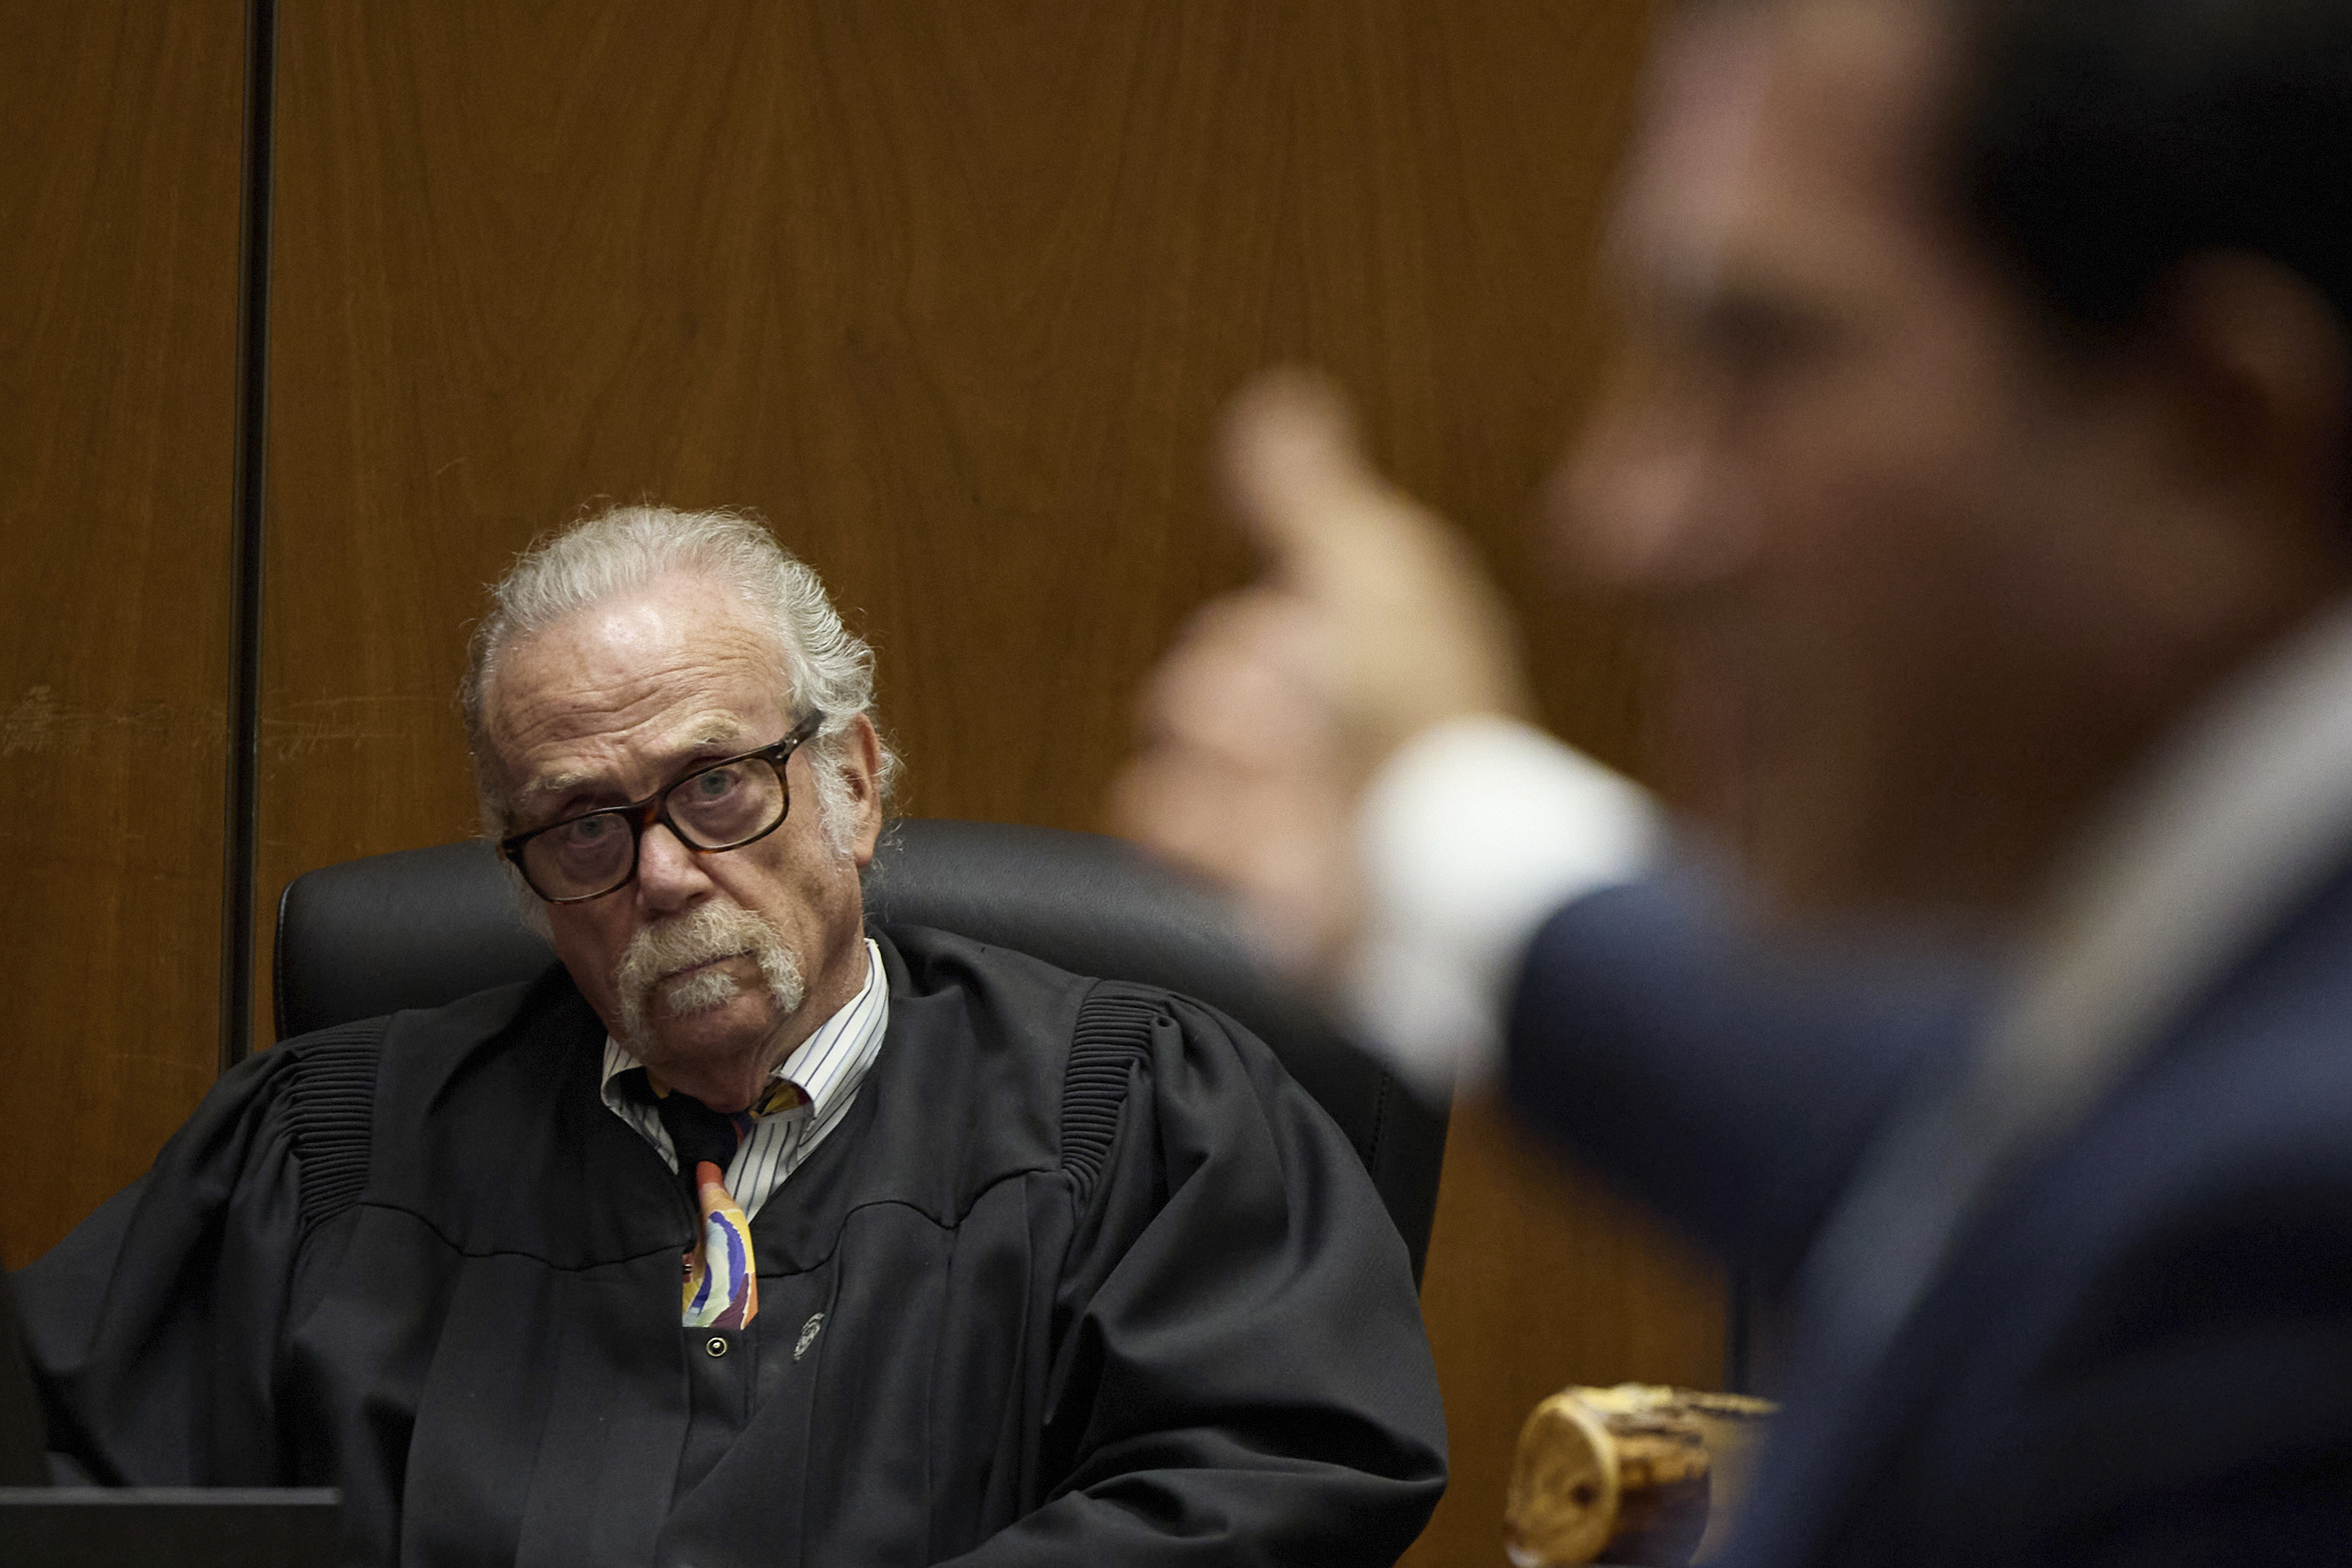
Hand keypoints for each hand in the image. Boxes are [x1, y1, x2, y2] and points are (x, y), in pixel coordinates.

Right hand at [1114, 370, 1532, 986]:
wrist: (1440, 855)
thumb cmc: (1425, 712)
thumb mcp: (1373, 565)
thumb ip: (1312, 491)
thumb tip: (1282, 401)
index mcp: (1346, 666)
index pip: (1246, 630)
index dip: (1264, 630)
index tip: (1308, 638)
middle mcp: (1313, 742)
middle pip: (1196, 693)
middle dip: (1234, 699)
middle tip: (1302, 717)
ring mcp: (1284, 817)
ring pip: (1174, 766)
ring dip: (1219, 766)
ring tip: (1284, 784)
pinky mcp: (1261, 887)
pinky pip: (1171, 835)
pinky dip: (1198, 831)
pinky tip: (1260, 836)